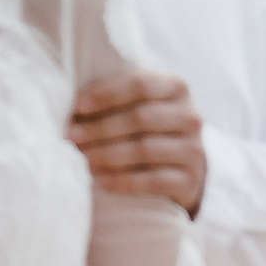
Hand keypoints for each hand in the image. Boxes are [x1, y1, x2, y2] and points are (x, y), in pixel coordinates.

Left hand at [71, 68, 206, 214]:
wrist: (182, 166)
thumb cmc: (149, 129)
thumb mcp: (139, 104)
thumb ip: (115, 97)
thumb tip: (73, 108)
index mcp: (176, 87)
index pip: (140, 84)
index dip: (106, 94)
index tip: (77, 106)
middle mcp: (190, 116)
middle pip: (140, 118)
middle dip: (100, 128)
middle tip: (72, 137)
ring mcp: (193, 149)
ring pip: (145, 149)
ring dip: (108, 155)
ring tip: (83, 159)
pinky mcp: (190, 180)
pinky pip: (154, 181)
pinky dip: (124, 181)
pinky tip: (102, 181)